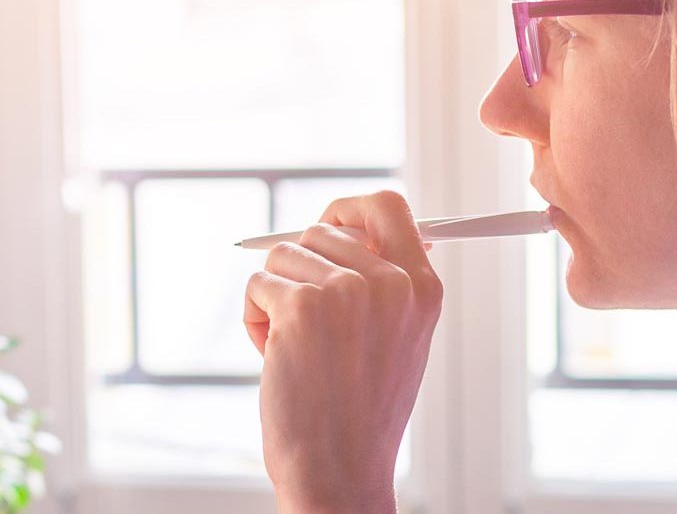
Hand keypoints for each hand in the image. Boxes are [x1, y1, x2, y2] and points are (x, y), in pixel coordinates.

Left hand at [243, 191, 443, 512]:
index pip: (388, 207)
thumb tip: (348, 228)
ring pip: (282, 255)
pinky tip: (274, 358)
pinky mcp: (302, 306)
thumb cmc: (359, 413)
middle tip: (305, 325)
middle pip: (320, 230)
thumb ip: (385, 283)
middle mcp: (390, 282)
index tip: (326, 224)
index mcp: (422, 288)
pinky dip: (254, 319)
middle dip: (300, 270)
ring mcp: (347, 291)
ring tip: (294, 348)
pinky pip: (257, 284)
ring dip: (274, 298)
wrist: (339, 468)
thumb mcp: (398, 340)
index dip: (348, 210)